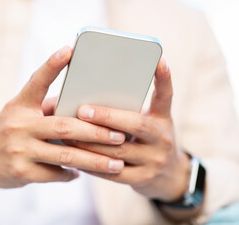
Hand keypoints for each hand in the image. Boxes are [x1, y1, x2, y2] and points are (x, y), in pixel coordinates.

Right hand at [0, 46, 126, 187]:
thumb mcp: (19, 113)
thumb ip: (47, 109)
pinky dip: (71, 174)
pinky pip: (55, 173)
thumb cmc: (7, 130)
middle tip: (120, 136)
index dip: (52, 65)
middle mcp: (18, 124)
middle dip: (96, 133)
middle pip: (64, 127)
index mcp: (19, 104)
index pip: (37, 81)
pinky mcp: (20, 172)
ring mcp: (18, 150)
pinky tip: (81, 173)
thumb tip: (85, 110)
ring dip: (94, 161)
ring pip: (65, 155)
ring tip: (116, 164)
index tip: (69, 49)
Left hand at [67, 59, 190, 201]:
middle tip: (82, 110)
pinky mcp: (142, 179)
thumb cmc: (150, 141)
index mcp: (163, 119)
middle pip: (136, 124)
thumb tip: (94, 96)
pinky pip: (112, 173)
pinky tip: (76, 156)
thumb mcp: (151, 123)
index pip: (165, 96)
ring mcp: (153, 161)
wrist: (170, 176)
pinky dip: (93, 164)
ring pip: (119, 150)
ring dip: (92, 142)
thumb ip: (131, 111)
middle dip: (107, 116)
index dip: (163, 78)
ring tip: (69, 133)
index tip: (158, 59)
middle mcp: (161, 138)